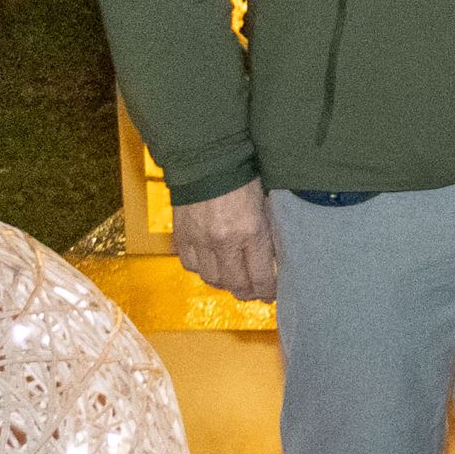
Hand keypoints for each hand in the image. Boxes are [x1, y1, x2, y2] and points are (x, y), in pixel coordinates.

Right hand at [171, 184, 280, 302]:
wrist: (207, 159)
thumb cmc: (243, 178)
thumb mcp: (265, 206)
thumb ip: (267, 234)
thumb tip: (272, 260)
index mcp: (251, 232)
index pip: (261, 277)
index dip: (268, 291)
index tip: (271, 294)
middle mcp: (224, 241)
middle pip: (235, 285)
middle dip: (247, 293)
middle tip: (254, 292)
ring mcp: (200, 240)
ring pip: (211, 279)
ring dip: (223, 283)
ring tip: (233, 280)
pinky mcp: (182, 235)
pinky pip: (190, 265)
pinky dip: (201, 269)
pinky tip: (210, 264)